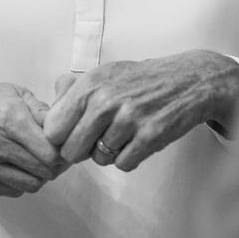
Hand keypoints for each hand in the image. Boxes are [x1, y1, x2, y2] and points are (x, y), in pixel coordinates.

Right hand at [0, 77, 65, 196]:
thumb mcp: (16, 94)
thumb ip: (44, 112)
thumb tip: (68, 128)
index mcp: (9, 118)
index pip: (50, 153)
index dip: (63, 153)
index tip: (65, 148)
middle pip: (43, 171)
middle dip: (55, 166)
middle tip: (56, 158)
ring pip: (29, 185)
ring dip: (38, 176)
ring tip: (36, 161)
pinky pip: (11, 191)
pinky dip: (19, 182)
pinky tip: (16, 166)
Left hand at [42, 51, 238, 171]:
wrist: (190, 80)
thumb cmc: (142, 79)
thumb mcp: (105, 73)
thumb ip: (73, 89)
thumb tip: (48, 107)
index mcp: (90, 83)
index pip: (52, 129)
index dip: (61, 137)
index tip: (72, 135)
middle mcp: (106, 100)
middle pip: (71, 151)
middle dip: (83, 150)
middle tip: (99, 138)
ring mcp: (129, 118)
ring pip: (98, 160)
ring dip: (109, 153)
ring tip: (124, 134)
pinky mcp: (150, 136)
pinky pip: (123, 164)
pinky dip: (130, 158)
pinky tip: (139, 140)